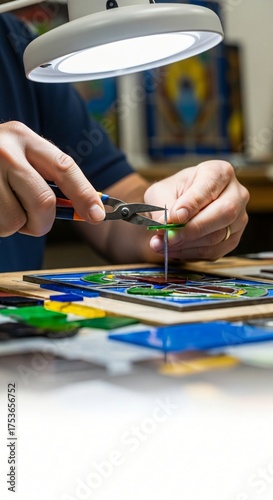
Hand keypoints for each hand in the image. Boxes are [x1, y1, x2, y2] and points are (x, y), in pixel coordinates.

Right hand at [0, 121, 104, 236]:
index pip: (64, 168)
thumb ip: (49, 177)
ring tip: (5, 207)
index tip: (97, 216)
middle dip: (43, 222)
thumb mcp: (22, 155)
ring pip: (15, 221)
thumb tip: (86, 209)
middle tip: (36, 220)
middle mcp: (4, 151)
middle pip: (42, 202)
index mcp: (23, 137)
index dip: (84, 194)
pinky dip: (1, 227)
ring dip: (16, 225)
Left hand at [144, 160, 248, 260]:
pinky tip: (172, 250)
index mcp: (219, 172)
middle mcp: (236, 194)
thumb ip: (162, 207)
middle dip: (193, 229)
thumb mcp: (160, 193)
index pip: (209, 187)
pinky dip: (189, 253)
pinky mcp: (233, 239)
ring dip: (187, 244)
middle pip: (224, 213)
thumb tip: (165, 226)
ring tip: (161, 244)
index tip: (174, 217)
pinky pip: (214, 251)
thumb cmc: (172, 194)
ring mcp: (239, 218)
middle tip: (169, 237)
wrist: (179, 207)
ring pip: (218, 236)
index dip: (192, 204)